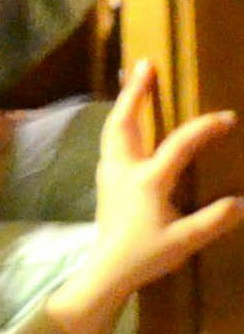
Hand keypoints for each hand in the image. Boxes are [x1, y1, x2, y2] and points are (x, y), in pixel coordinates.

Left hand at [50, 59, 243, 333]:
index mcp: (146, 180)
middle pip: (124, 120)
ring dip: (124, 103)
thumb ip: (214, 220)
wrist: (107, 268)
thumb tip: (241, 201)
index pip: (179, 145)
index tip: (227, 117)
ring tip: (132, 80)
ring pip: (112, 128)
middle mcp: (122, 168)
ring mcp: (109, 171)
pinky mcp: (104, 179)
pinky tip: (126, 121)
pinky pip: (110, 140)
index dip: (204, 129)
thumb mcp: (185, 241)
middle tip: (144, 64)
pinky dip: (119, 122)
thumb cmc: (146, 255)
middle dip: (134, 91)